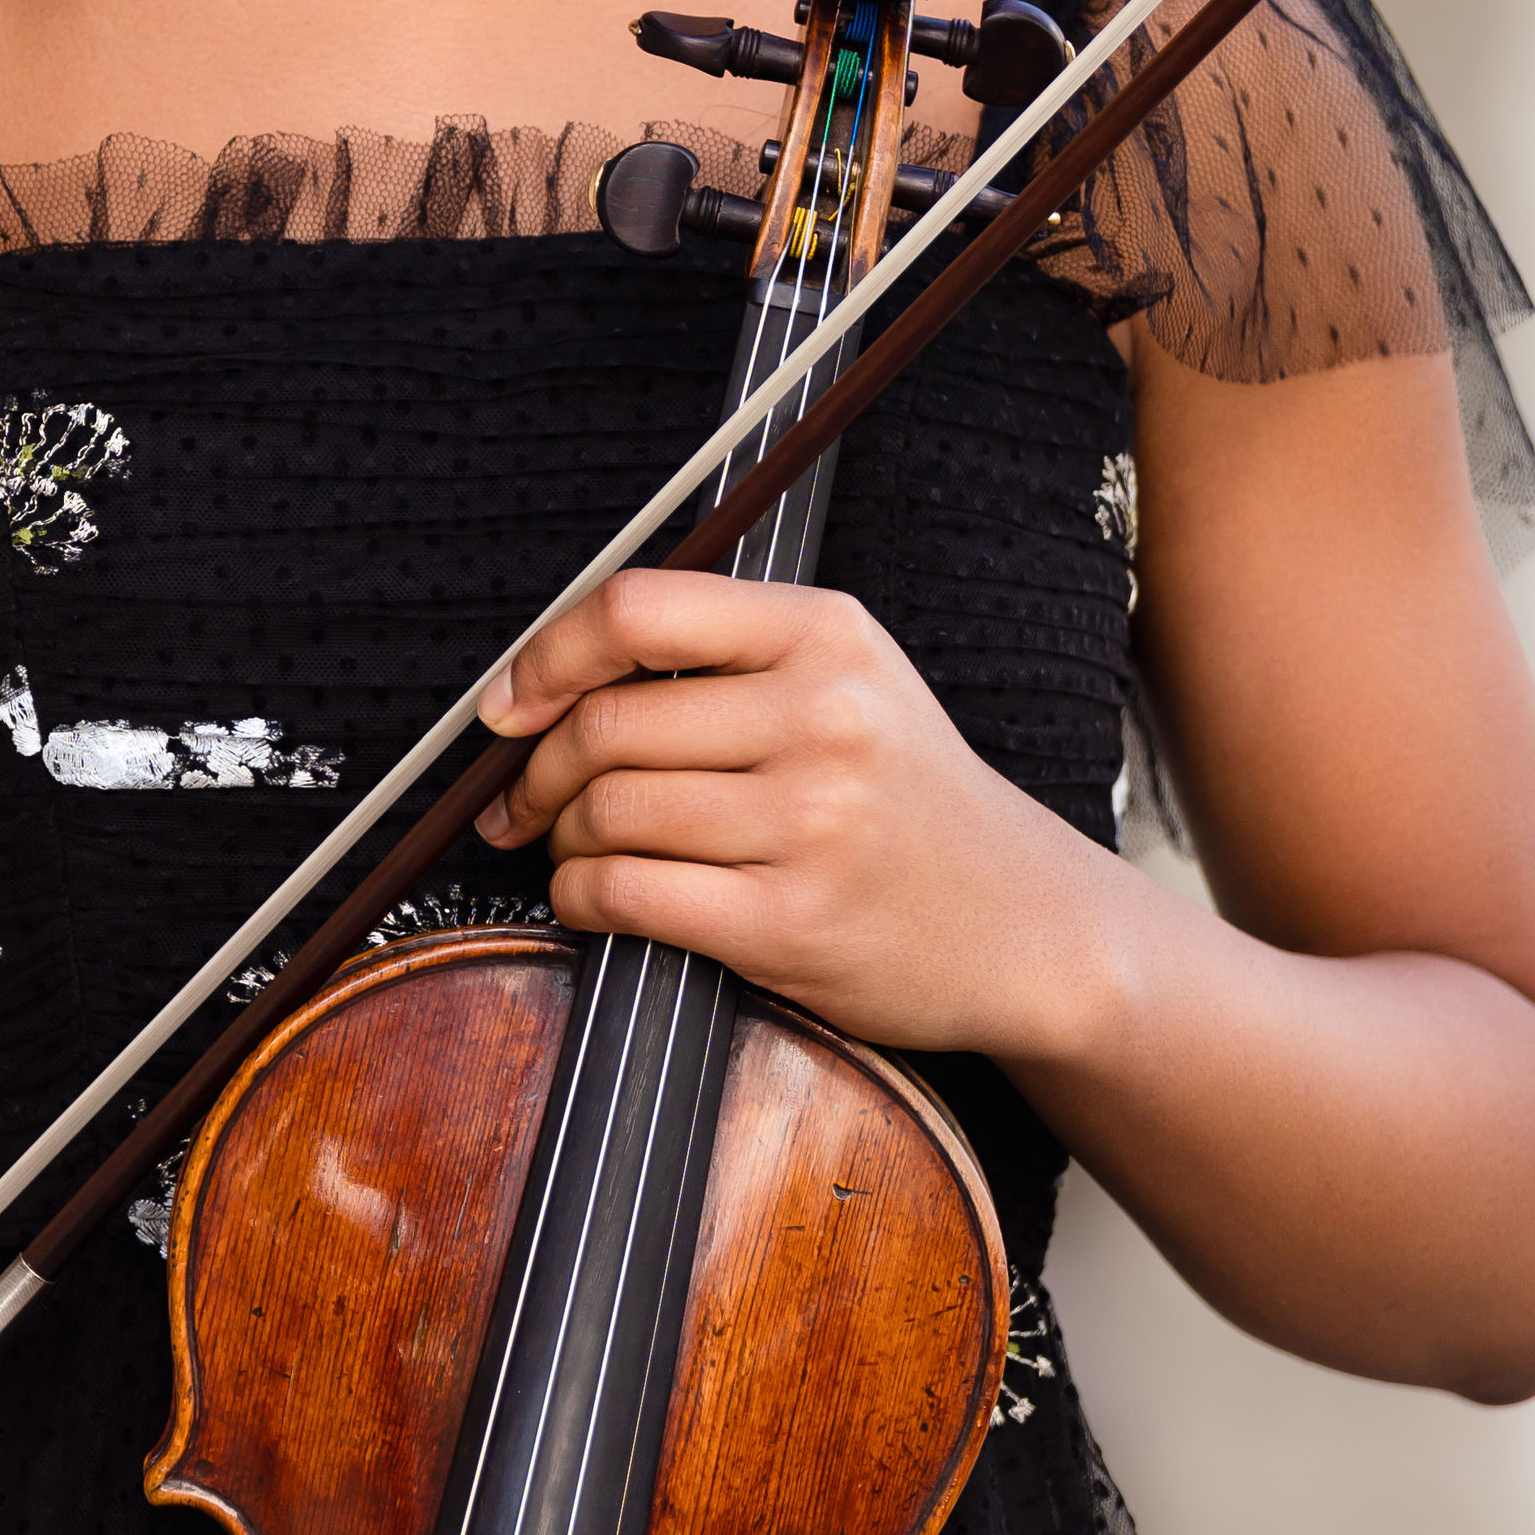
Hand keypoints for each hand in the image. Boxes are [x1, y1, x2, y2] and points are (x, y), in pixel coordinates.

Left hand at [475, 568, 1111, 1059]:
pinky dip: (581, 899)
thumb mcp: (848, 680)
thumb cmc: (909, 797)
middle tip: (523, 800)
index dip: (547, 655)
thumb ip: (722, 656)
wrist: (1025, 921)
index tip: (510, 702)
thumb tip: (550, 676)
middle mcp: (822, 716)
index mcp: (826, 634)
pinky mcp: (791, 923)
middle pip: (607, 725)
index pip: (639, 611)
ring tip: (573, 850)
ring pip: (609, 813)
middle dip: (536, 772)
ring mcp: (810, 823)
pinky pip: (628, 896)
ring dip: (562, 841)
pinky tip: (595, 898)